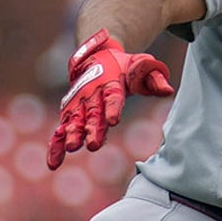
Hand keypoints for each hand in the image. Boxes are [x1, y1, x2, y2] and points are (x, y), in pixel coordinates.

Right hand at [48, 28, 173, 169]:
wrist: (97, 56)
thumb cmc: (125, 66)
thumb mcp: (143, 66)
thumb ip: (155, 79)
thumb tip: (167, 90)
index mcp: (111, 83)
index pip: (113, 97)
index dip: (113, 108)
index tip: (113, 120)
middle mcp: (91, 94)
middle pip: (92, 114)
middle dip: (92, 129)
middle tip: (92, 144)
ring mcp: (78, 105)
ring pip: (74, 122)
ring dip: (72, 135)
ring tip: (71, 148)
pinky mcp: (69, 114)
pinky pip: (60, 131)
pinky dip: (55, 146)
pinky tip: (54, 164)